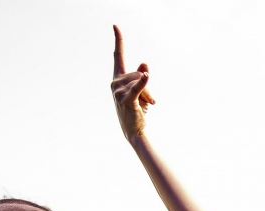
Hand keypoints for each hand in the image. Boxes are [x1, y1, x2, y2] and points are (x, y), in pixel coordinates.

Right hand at [110, 25, 155, 140]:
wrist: (134, 130)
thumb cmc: (136, 109)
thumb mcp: (140, 90)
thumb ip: (141, 76)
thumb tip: (144, 64)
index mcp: (118, 78)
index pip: (119, 56)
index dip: (118, 40)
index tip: (115, 25)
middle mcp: (115, 83)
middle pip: (138, 72)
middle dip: (147, 86)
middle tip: (149, 101)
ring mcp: (118, 91)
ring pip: (141, 80)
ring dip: (149, 94)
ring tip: (147, 105)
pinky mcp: (126, 99)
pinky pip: (137, 87)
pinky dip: (143, 83)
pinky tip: (146, 77)